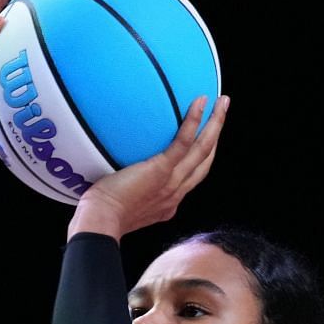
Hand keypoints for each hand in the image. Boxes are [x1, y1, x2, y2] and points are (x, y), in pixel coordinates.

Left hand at [68, 95, 230, 239]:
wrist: (101, 222)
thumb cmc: (102, 214)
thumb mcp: (123, 203)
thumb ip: (128, 187)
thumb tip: (118, 172)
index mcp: (168, 201)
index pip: (192, 176)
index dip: (203, 156)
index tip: (207, 139)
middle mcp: (175, 192)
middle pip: (205, 160)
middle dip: (216, 134)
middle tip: (222, 111)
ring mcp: (171, 182)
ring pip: (203, 150)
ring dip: (216, 124)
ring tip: (223, 101)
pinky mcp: (161, 170)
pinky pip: (183, 142)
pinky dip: (194, 121)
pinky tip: (200, 102)